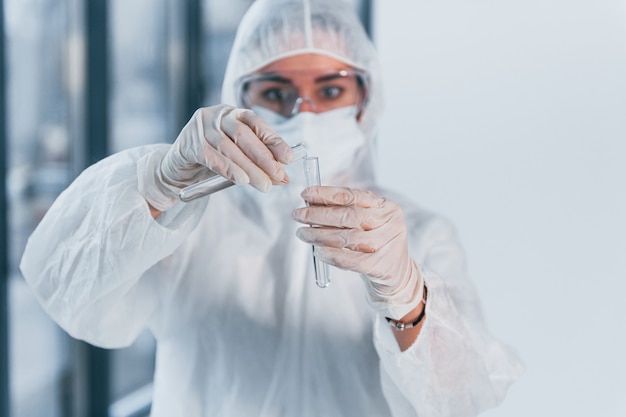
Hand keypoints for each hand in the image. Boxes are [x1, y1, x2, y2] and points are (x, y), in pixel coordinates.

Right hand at [138, 104, 293, 210]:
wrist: (178, 167)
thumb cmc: (213, 158)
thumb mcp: (238, 157)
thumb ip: (259, 164)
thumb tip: (284, 178)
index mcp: (233, 113)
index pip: (257, 123)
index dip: (274, 140)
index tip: (289, 158)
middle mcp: (218, 116)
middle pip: (244, 135)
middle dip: (264, 158)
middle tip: (279, 176)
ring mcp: (201, 128)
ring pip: (230, 148)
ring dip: (250, 168)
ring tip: (264, 185)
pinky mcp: (189, 144)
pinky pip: (212, 157)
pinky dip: (228, 169)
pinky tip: (241, 180)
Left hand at [292, 186, 423, 317]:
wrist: (397, 273)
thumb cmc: (376, 244)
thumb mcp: (367, 222)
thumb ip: (345, 212)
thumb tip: (311, 204)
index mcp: (385, 206)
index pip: (352, 196)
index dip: (326, 194)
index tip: (306, 194)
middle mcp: (390, 223)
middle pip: (348, 215)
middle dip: (318, 214)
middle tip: (298, 214)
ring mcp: (387, 244)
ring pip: (346, 238)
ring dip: (319, 235)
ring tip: (303, 234)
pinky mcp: (381, 266)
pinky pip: (349, 260)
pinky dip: (330, 255)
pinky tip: (318, 252)